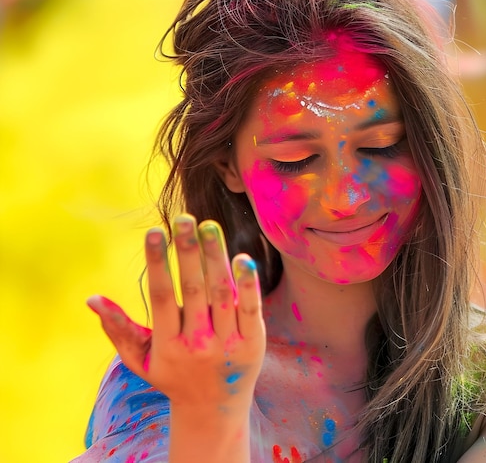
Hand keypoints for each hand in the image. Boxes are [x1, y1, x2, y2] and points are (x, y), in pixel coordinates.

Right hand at [87, 215, 265, 414]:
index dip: (158, 263)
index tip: (155, 232)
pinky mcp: (253, 342)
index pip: (161, 297)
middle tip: (185, 218)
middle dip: (188, 252)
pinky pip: (251, 308)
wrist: (213, 408)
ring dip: (216, 257)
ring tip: (209, 226)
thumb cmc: (173, 375)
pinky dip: (248, 284)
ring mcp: (227, 343)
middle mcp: (198, 343)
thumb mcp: (141, 359)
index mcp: (167, 345)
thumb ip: (118, 330)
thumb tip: (92, 299)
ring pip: (221, 294)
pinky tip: (244, 257)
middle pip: (193, 290)